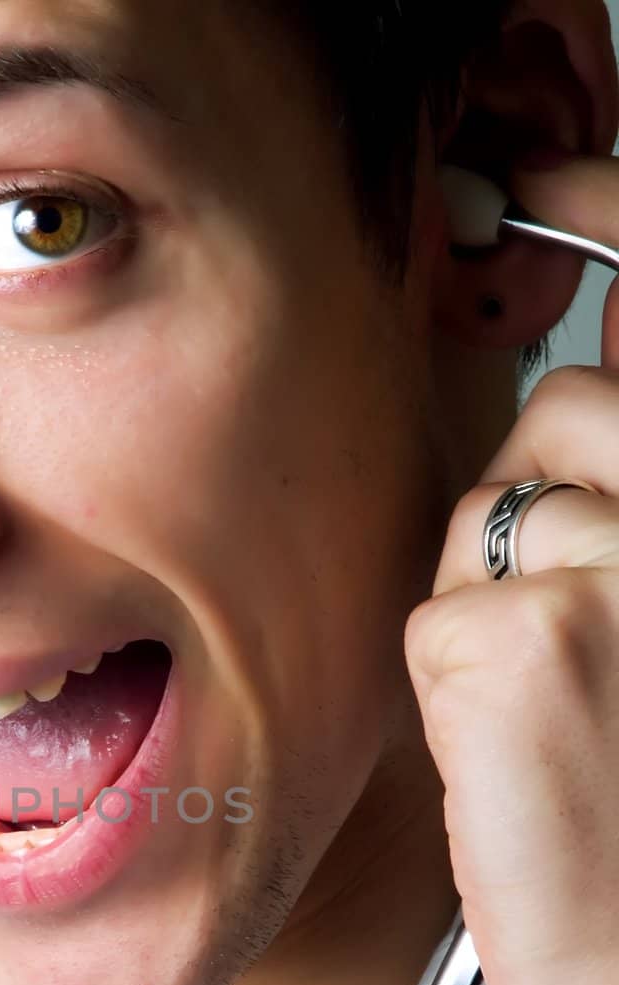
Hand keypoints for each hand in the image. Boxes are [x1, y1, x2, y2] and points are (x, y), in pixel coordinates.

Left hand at [404, 155, 618, 984]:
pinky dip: (453, 684)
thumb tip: (565, 400)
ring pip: (486, 514)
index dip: (606, 217)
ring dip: (495, 606)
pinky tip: (515, 759)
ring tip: (558, 720)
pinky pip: (434, 609)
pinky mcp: (529, 644)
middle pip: (559, 417)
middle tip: (571, 644)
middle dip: (535, 510)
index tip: (542, 174)